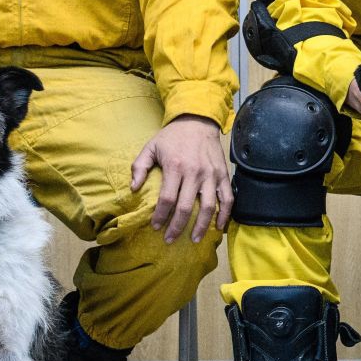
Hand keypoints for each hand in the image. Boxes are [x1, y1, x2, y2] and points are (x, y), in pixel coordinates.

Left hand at [136, 115, 230, 243]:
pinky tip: (218, 227)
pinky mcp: (222, 175)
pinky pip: (227, 199)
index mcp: (175, 167)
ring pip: (208, 207)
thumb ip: (139, 167)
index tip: (156, 227)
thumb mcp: (150, 147)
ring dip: (201, 227)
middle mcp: (194, 173)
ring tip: (194, 239)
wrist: (197, 121)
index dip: (161, 216)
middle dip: (177, 227)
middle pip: (186, 208)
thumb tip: (133, 189)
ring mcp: (211, 175)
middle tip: (170, 239)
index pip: (167, 199)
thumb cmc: (172, 137)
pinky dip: (224, 215)